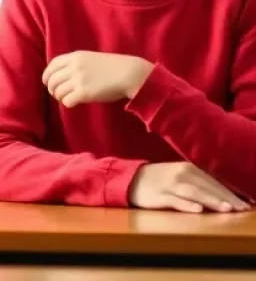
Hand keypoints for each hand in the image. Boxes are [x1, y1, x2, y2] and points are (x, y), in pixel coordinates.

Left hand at [43, 51, 152, 107]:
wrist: (129, 74)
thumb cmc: (113, 67)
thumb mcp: (91, 58)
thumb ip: (77, 64)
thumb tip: (65, 75)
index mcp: (75, 56)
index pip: (52, 64)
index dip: (47, 74)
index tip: (46, 81)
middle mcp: (74, 67)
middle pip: (52, 79)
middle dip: (51, 88)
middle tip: (56, 93)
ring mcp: (78, 80)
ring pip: (57, 91)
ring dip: (59, 96)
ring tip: (65, 98)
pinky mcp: (84, 93)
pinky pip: (66, 100)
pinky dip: (67, 103)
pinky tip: (73, 103)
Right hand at [129, 162, 249, 213]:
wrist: (132, 179)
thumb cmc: (161, 178)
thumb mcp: (181, 175)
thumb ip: (201, 181)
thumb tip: (226, 191)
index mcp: (188, 167)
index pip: (214, 180)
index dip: (231, 191)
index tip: (248, 202)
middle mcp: (180, 174)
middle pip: (207, 186)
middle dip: (227, 197)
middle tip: (244, 208)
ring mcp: (169, 185)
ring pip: (194, 193)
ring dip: (211, 200)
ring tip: (227, 208)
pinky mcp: (159, 197)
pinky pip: (174, 201)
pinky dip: (186, 205)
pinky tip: (198, 210)